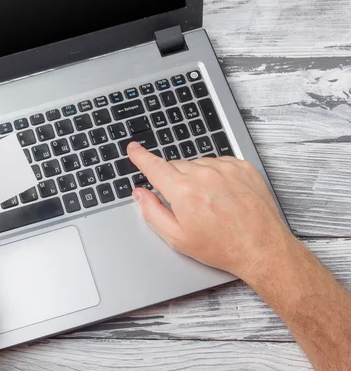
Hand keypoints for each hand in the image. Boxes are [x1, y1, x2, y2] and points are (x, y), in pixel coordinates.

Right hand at [127, 142, 294, 280]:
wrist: (262, 248)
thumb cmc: (221, 247)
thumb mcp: (177, 238)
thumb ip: (152, 213)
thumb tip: (140, 195)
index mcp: (184, 192)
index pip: (154, 166)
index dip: (140, 156)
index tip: (133, 149)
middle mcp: (204, 174)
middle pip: (175, 166)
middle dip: (173, 180)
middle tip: (185, 204)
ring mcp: (225, 168)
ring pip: (197, 164)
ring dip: (195, 177)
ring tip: (209, 202)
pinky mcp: (242, 167)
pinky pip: (218, 163)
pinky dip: (214, 174)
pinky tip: (221, 195)